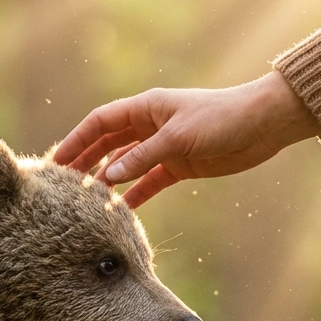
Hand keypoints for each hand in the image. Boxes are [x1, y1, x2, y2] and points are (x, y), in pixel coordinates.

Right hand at [52, 72, 320, 207]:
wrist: (263, 125)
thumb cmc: (221, 119)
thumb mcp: (178, 138)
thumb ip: (141, 159)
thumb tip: (106, 178)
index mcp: (146, 107)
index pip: (100, 122)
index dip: (76, 140)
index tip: (56, 162)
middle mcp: (150, 125)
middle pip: (108, 144)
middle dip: (85, 163)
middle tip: (62, 186)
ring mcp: (163, 146)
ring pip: (126, 165)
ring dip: (107, 181)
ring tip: (85, 202)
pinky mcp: (179, 165)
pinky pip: (148, 181)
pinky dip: (134, 195)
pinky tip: (119, 212)